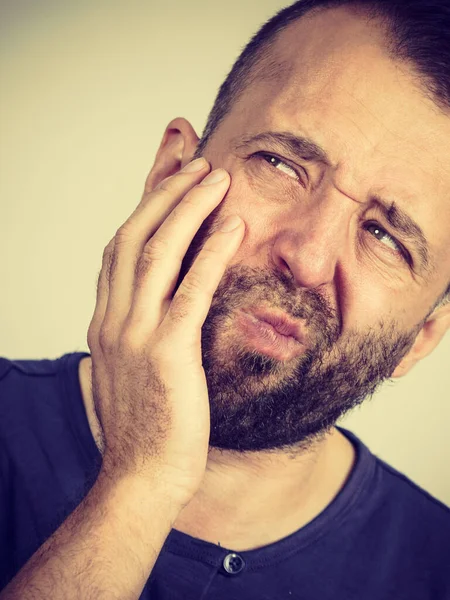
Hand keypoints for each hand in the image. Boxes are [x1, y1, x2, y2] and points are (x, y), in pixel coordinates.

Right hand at [86, 158, 243, 505]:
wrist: (139, 481)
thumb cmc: (141, 434)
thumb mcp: (119, 382)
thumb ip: (113, 353)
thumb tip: (106, 346)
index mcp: (107, 321)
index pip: (122, 245)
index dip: (145, 201)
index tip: (167, 164)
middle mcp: (113, 318)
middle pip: (134, 234)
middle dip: (163, 186)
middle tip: (190, 149)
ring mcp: (135, 333)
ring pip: (156, 251)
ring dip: (186, 207)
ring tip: (215, 174)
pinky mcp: (166, 352)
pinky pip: (189, 290)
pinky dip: (210, 253)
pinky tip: (232, 225)